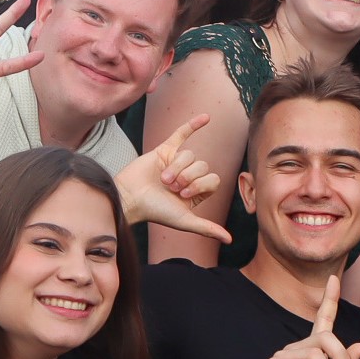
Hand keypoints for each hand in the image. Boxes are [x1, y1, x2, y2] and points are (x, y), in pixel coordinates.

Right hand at [116, 115, 230, 242]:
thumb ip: (207, 228)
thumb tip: (229, 241)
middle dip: (188, 176)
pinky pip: (182, 133)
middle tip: (171, 187)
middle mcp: (188, 176)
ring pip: (190, 155)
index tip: (184, 194)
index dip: (201, 185)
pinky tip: (206, 117)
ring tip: (163, 179)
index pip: (213, 179)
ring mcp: (176, 162)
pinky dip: (194, 125)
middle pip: (203, 166)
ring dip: (177, 167)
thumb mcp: (185, 221)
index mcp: (196, 192)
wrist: (130, 198)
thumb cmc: (155, 211)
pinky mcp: (164, 150)